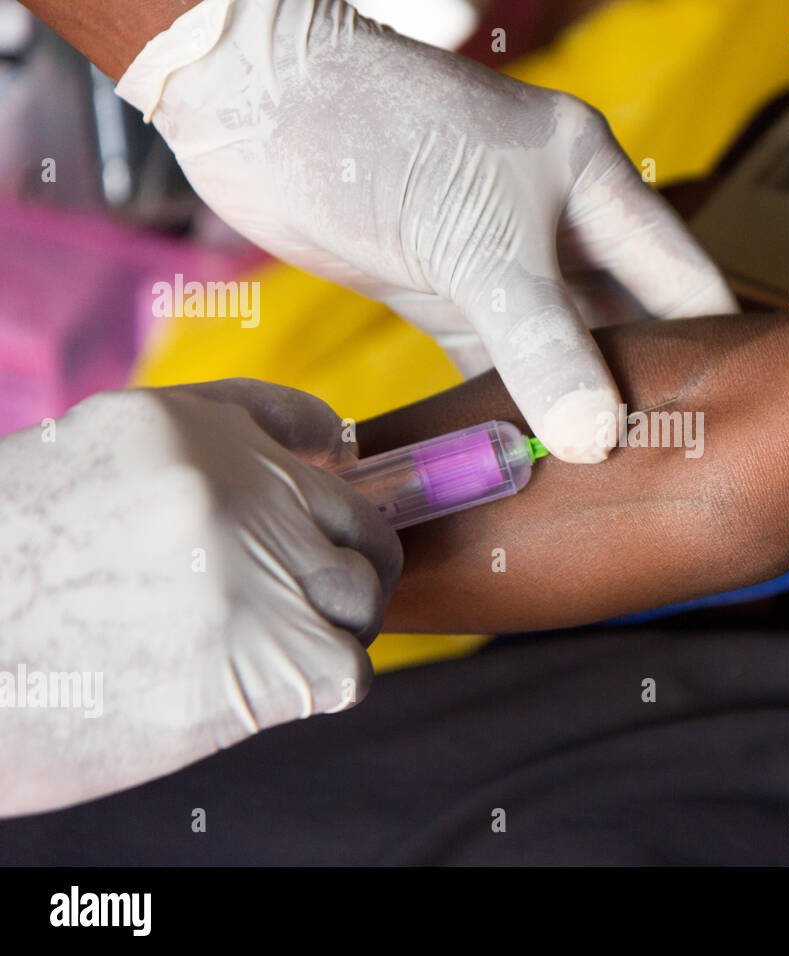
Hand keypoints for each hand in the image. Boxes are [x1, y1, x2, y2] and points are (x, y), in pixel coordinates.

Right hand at [0, 380, 401, 815]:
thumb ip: (170, 469)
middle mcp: (228, 483)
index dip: (320, 472)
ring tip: (259, 653)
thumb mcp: (68, 479)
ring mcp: (254, 564)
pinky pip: (347, 667)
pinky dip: (318, 684)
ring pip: (358, 592)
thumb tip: (291, 467)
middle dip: (336, 562)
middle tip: (297, 605)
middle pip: (353, 516)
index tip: (319, 504)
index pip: (299, 423)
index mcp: (174, 427)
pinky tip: (260, 691)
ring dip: (327, 628)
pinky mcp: (268, 654)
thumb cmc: (0, 581)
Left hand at [115, 0, 737, 461]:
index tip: (729, 429)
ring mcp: (502, 263)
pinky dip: (509, 409)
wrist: (254, 100)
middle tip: (668, 480)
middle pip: (628, 325)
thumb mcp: (477, 240)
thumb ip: (540, 341)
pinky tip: (525, 460)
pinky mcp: (446, 291)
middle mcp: (561, 226)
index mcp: (597, 186)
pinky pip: (496, 363)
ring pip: (561, 352)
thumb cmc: (379, 134)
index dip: (712, 350)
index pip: (685, 280)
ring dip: (574, 411)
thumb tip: (597, 440)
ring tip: (606, 489)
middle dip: (644, 394)